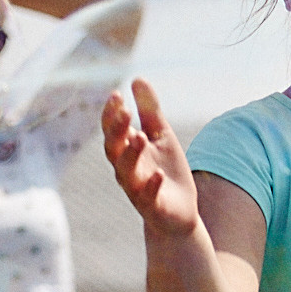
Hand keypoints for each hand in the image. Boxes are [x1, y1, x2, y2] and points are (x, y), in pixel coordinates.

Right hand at [101, 79, 197, 235]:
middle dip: (116, 130)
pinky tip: (158, 173)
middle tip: (125, 111)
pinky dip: (151, 185)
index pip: (113, 130)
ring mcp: (136, 188)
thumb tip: (137, 78)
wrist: (178, 212)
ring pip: (126, 171)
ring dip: (132, 154)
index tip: (116, 95)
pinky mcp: (152, 206)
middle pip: (113, 148)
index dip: (112, 114)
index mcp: (126, 150)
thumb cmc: (165, 170)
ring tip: (141, 136)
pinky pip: (147, 196)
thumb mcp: (162, 136)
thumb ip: (150, 110)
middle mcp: (126, 169)